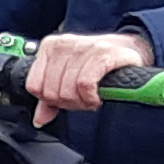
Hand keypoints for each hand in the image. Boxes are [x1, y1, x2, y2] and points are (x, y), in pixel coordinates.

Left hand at [23, 28, 156, 122]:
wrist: (129, 49)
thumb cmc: (97, 64)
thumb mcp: (69, 78)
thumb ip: (50, 99)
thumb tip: (39, 119)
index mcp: (49, 47)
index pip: (34, 85)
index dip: (50, 99)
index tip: (65, 99)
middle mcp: (64, 44)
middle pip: (51, 90)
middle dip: (68, 102)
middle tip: (82, 99)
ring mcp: (83, 46)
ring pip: (67, 89)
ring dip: (81, 101)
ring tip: (91, 97)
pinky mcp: (103, 53)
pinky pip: (85, 84)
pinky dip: (90, 96)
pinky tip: (96, 96)